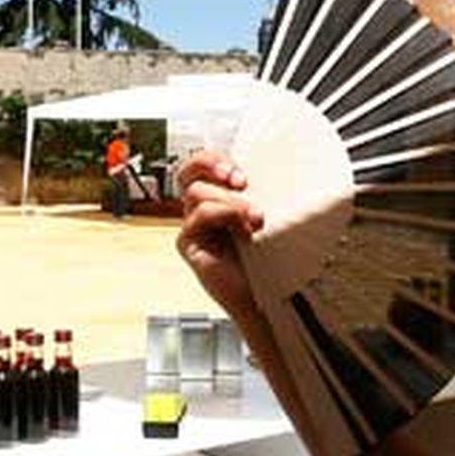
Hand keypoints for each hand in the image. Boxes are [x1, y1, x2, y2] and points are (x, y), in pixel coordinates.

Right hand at [175, 150, 263, 321]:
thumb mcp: (261, 215)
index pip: (204, 163)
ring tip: (255, 218)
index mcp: (217, 197)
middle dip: (213, 165)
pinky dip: (223, 215)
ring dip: (231, 200)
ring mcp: (193, 226)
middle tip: (239, 180)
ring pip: (197, 192)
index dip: (217, 158)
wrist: (266, 296)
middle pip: (189, 170)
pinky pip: (198, 216)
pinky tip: (242, 229)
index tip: (241, 170)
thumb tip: (265, 169)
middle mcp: (201, 209)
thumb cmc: (266, 258)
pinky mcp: (188, 243)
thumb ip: (253, 193)